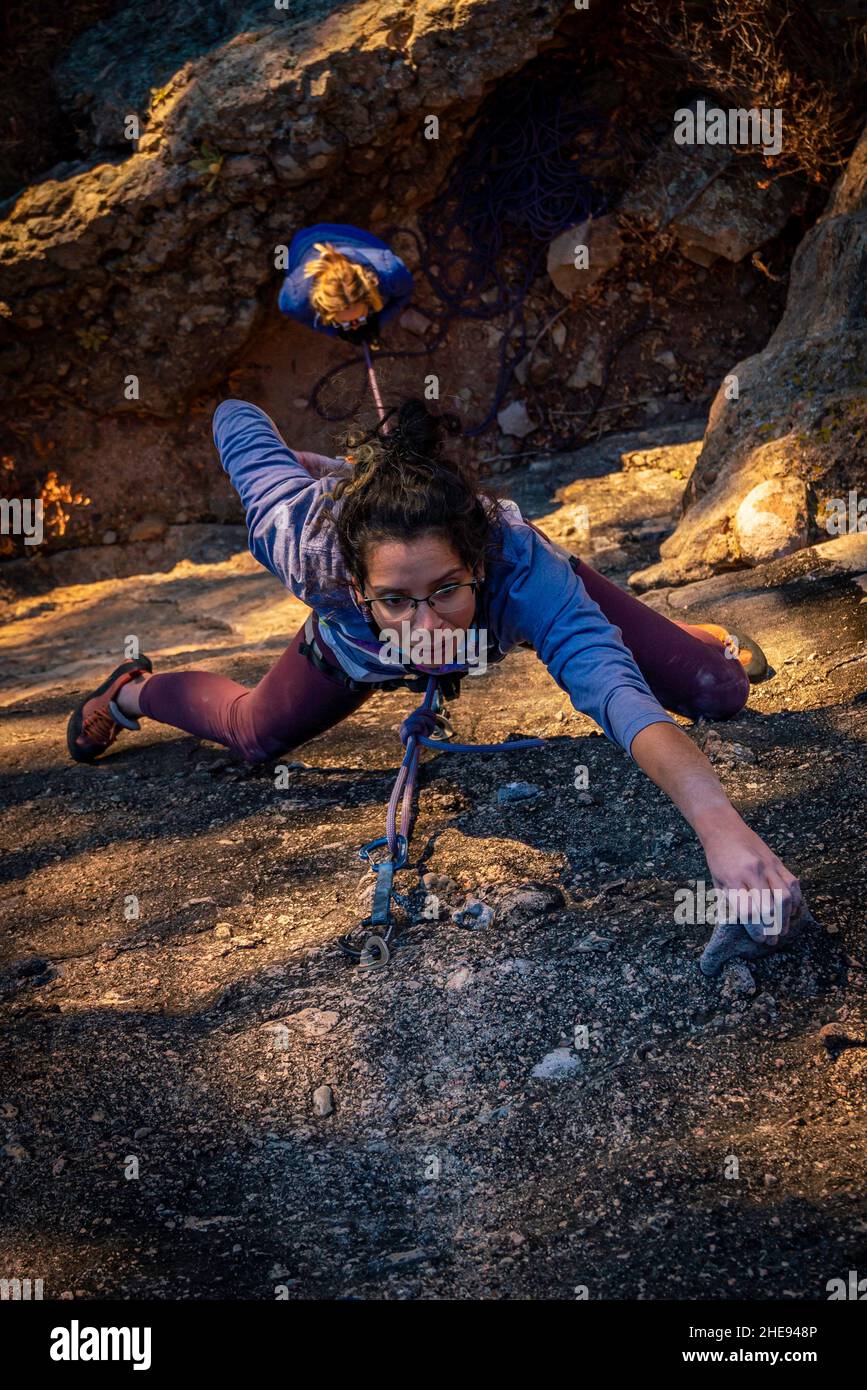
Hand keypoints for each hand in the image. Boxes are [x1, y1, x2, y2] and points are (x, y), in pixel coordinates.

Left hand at [701, 819, 801, 944]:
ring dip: (786, 917)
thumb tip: (745, 925)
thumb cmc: (717, 858)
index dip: (756, 929)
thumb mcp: (717, 882)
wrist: (723, 828)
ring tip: (782, 929)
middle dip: (773, 928)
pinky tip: (791, 911)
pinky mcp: (778, 861)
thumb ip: (731, 903)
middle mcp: (753, 872)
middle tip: (772, 940)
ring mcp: (768, 866)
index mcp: (734, 879)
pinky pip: (793, 883)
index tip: (759, 939)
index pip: (750, 912)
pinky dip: (795, 900)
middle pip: (770, 907)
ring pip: (785, 897)